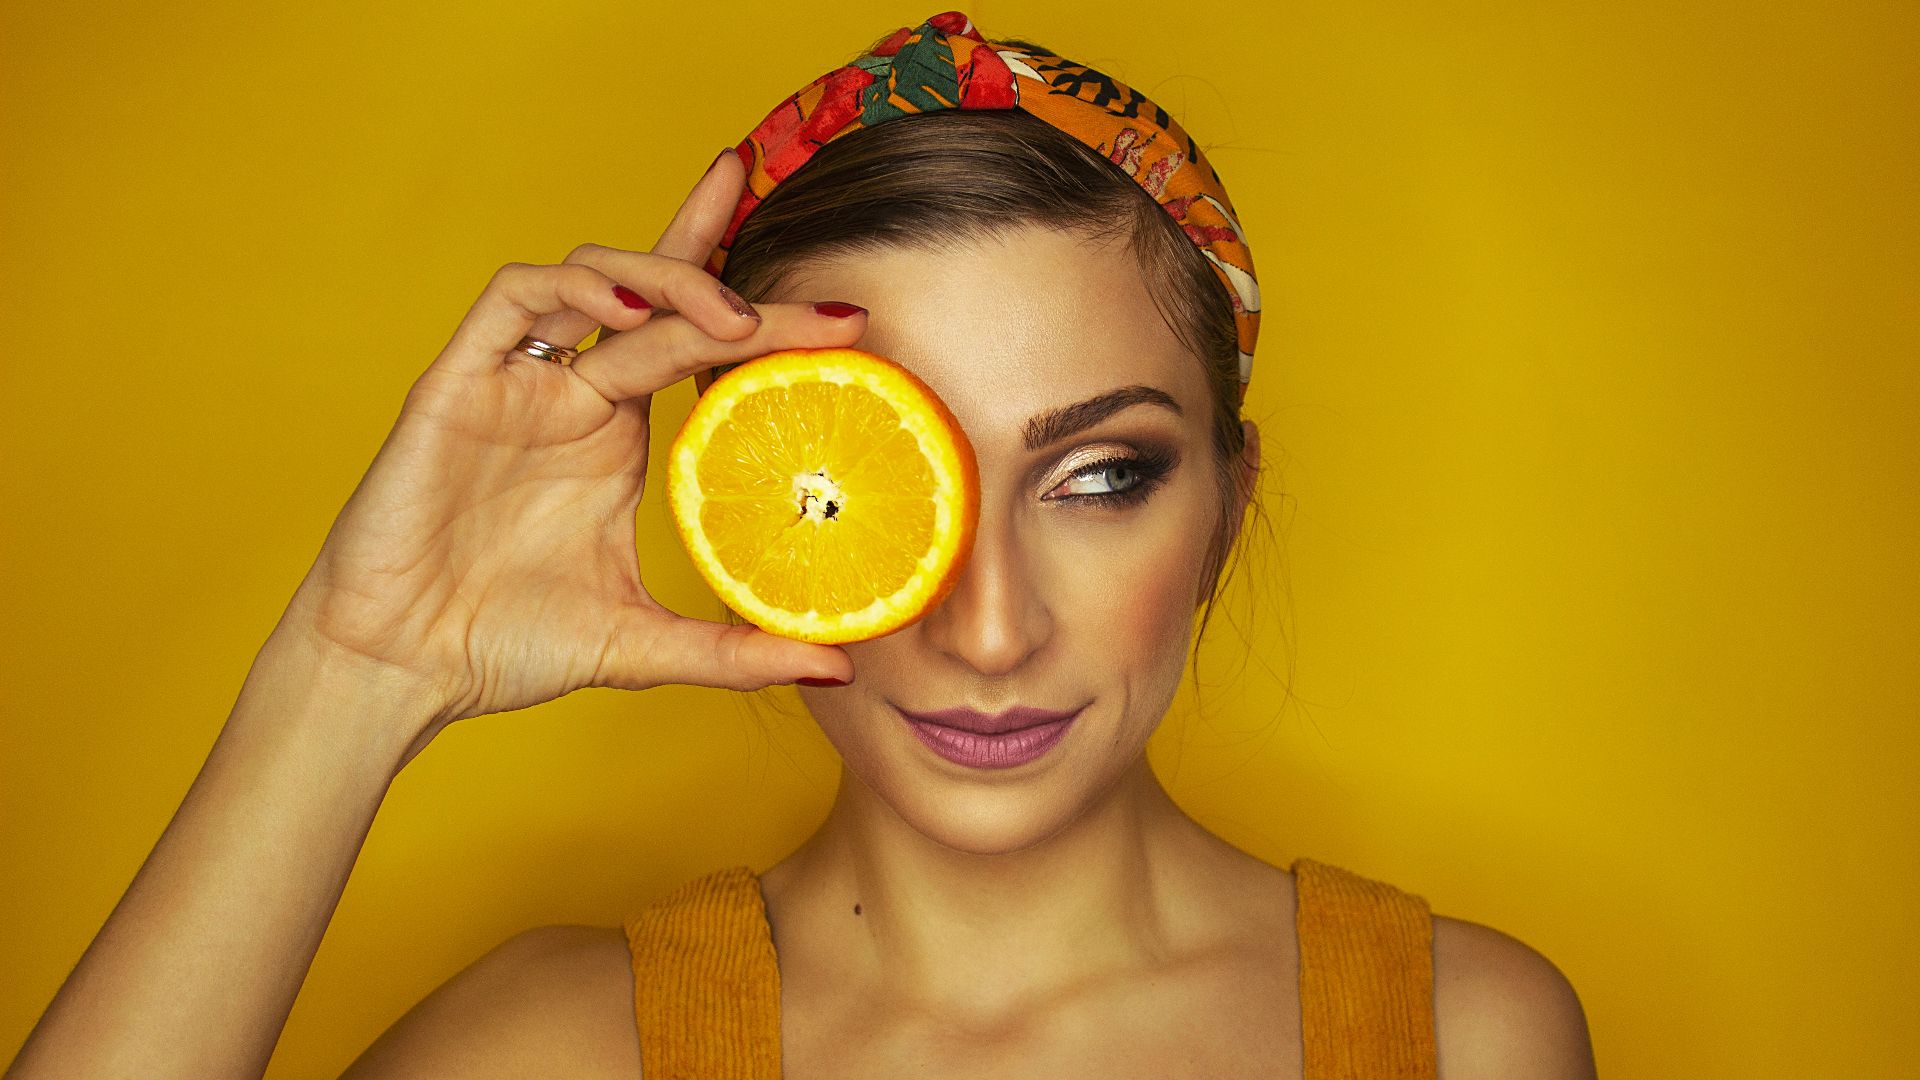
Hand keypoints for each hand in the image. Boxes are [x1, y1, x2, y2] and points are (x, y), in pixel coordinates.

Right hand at [269, 149, 861, 739]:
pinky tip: (626, 316)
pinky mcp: (456, 383)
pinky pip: (511, 300)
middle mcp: (572, 394)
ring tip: (727, 316)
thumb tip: (840, 663)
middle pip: (656, 293)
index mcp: (616, 434)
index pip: (693, 340)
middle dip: (728, 262)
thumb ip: (736, 650)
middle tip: (821, 295)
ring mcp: (515, 383)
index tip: (847, 320)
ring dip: (663, 278)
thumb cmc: (507, 646)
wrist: (400, 671)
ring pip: (591, 278)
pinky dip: (572, 291)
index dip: (758, 309)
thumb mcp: (644, 643)